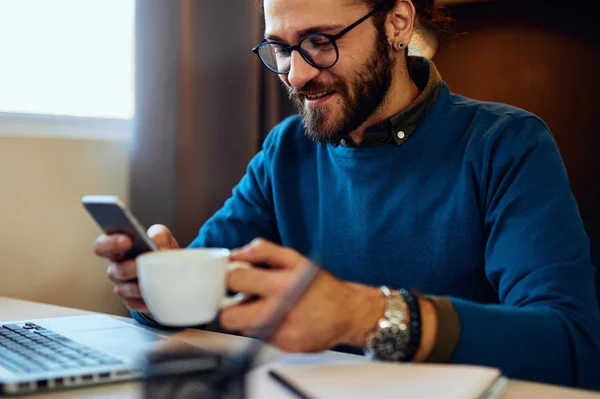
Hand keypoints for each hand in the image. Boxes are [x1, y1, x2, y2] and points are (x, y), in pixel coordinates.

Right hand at [94, 224, 178, 312]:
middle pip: (115, 271)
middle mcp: (115, 268)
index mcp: (117, 249)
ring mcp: (121, 286)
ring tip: (157, 278)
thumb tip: (158, 245)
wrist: (172, 271)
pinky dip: (148, 297)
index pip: (101, 246)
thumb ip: (158, 235)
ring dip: (143, 283)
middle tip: (146, 263)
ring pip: (126, 289)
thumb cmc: (160, 250)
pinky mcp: (131, 302)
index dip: (110, 243)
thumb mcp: (162, 237)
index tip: (128, 241)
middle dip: (132, 268)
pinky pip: (136, 303)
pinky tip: (158, 291)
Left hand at [219, 239, 384, 352]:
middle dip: (231, 306)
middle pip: (228, 317)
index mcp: (281, 285)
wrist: (348, 314)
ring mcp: (280, 334)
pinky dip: (264, 328)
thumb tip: (236, 255)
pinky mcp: (282, 348)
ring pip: (242, 328)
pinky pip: (259, 338)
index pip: (235, 281)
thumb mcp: (295, 259)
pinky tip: (279, 319)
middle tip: (243, 298)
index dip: (232, 277)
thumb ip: (263, 251)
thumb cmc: (321, 287)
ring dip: (249, 318)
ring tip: (267, 307)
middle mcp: (279, 313)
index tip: (237, 277)